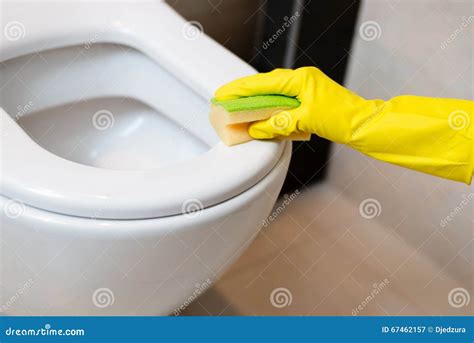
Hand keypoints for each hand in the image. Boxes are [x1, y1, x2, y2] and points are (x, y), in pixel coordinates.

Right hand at [214, 67, 370, 144]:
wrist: (364, 125)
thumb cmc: (343, 118)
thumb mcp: (306, 121)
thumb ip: (278, 123)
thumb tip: (257, 128)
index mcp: (300, 79)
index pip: (262, 83)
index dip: (240, 89)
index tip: (223, 94)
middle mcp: (301, 80)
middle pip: (265, 86)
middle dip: (244, 95)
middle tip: (225, 102)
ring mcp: (305, 90)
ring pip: (273, 95)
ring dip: (256, 103)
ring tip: (238, 110)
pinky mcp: (308, 101)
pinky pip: (283, 103)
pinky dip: (270, 110)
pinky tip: (261, 118)